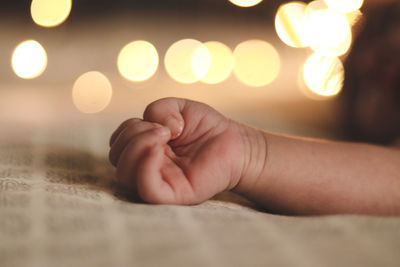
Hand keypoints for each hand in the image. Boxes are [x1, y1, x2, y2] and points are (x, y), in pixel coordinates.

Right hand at [109, 98, 245, 203]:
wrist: (234, 142)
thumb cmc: (206, 127)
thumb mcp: (178, 107)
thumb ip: (158, 109)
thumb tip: (157, 131)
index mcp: (144, 151)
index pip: (118, 145)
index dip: (130, 128)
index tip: (158, 122)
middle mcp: (147, 169)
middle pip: (117, 159)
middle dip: (133, 135)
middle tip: (163, 130)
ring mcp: (159, 183)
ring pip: (125, 175)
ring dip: (139, 146)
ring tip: (165, 136)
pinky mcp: (173, 195)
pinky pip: (147, 188)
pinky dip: (145, 166)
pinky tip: (160, 149)